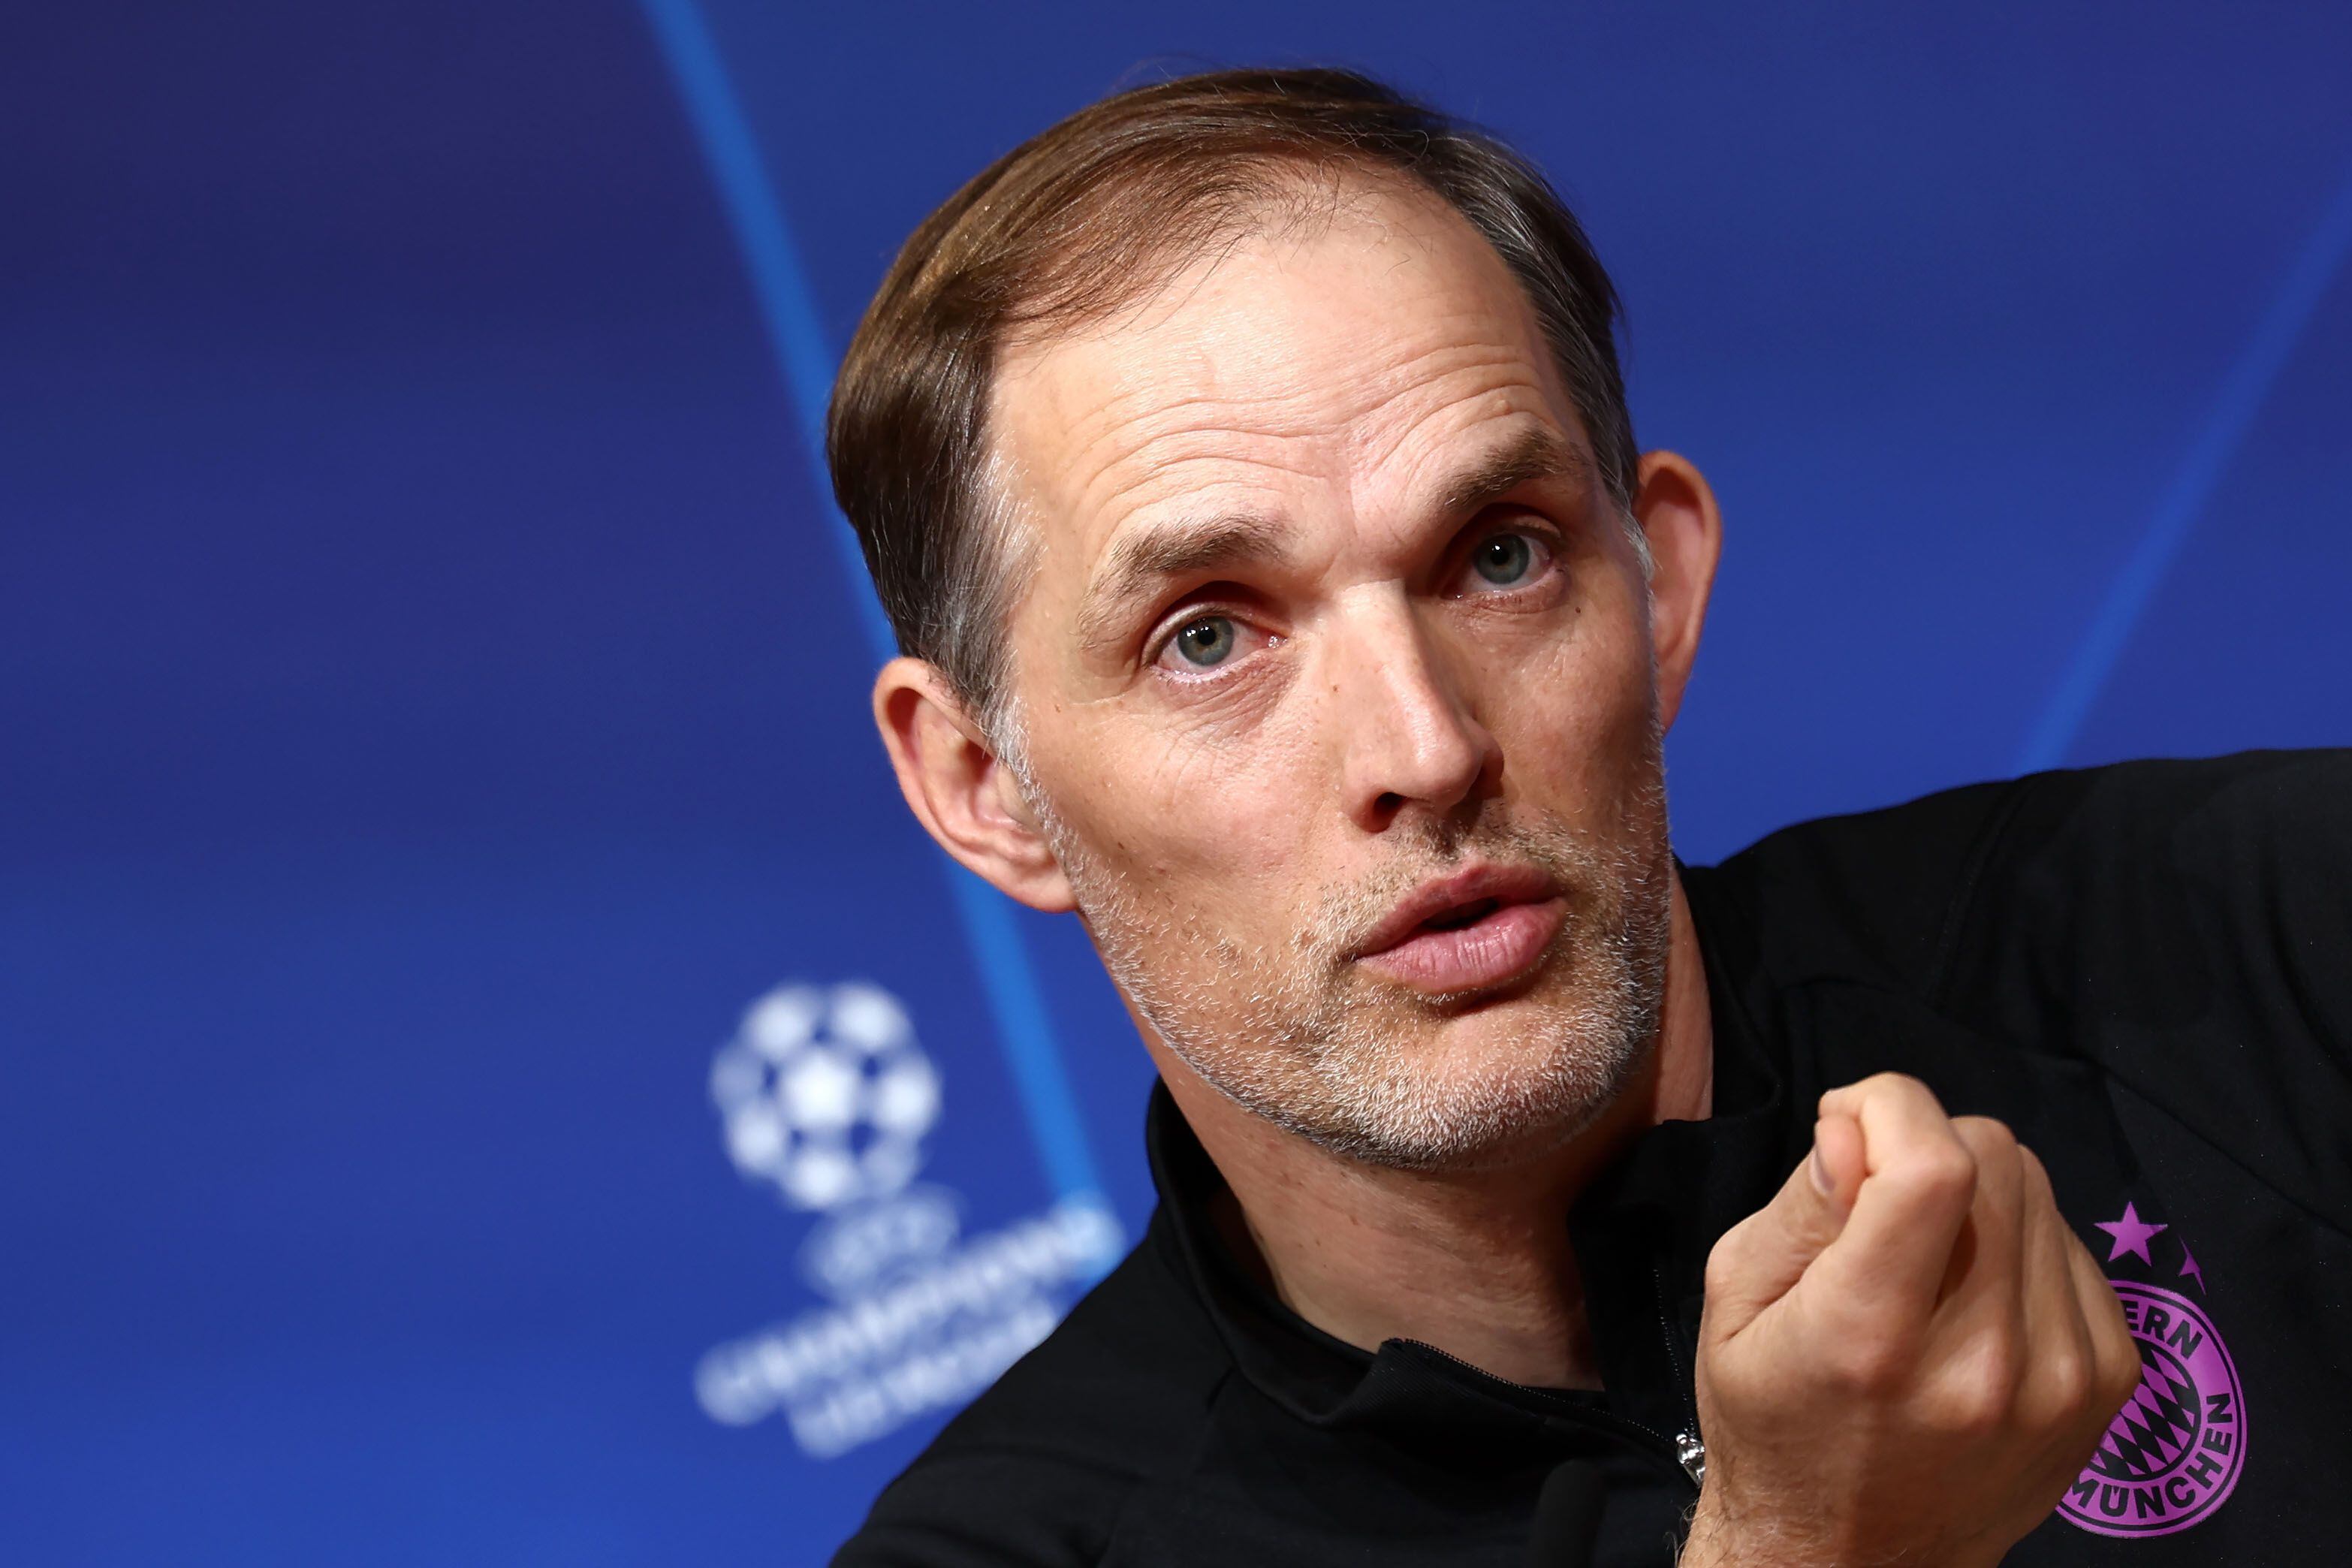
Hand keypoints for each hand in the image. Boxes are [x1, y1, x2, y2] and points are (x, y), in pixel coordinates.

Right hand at [1679, 1073, 2139, 1566]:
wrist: (1851, 1558)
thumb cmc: (1774, 1423)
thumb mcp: (1735, 1305)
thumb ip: (1800, 1206)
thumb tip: (1857, 1127)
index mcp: (1872, 1339)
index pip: (1933, 1167)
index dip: (1890, 1106)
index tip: (1849, 1120)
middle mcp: (1984, 1362)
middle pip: (1995, 1159)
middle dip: (1925, 1141)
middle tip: (1873, 1187)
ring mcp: (2062, 1378)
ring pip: (2039, 1190)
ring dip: (1974, 1189)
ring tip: (1923, 1250)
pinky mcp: (2108, 1384)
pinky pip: (2073, 1245)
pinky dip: (2018, 1239)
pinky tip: (1972, 1289)